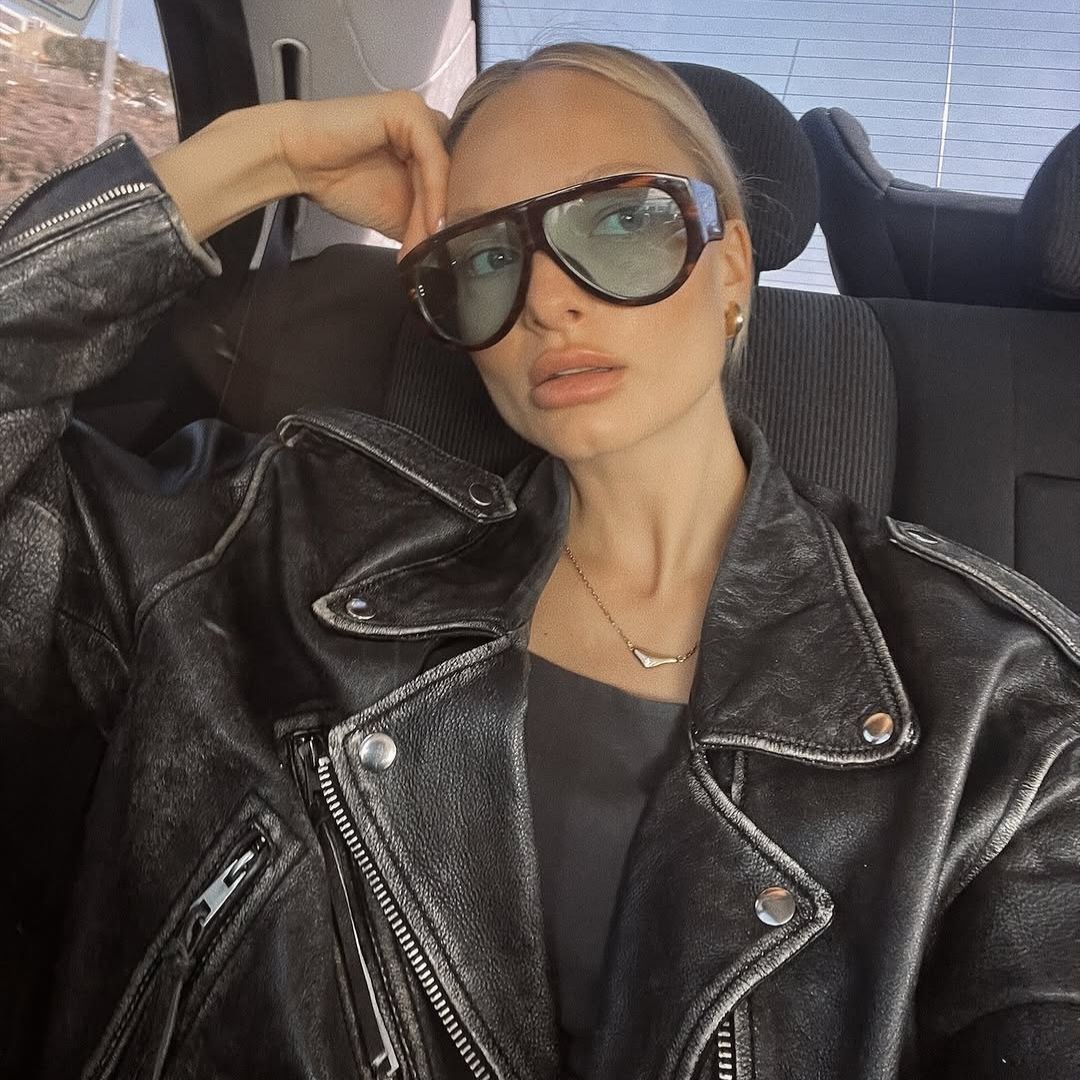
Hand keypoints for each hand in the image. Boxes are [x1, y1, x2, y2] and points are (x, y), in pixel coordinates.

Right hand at [276, 91, 450, 247]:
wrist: (298, 162)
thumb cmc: (341, 181)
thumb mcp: (398, 215)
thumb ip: (425, 224)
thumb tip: (451, 248)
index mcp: (429, 148)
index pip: (455, 186)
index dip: (451, 222)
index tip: (443, 256)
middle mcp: (429, 128)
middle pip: (454, 180)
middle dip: (444, 222)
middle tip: (434, 256)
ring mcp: (420, 116)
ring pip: (446, 172)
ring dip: (437, 214)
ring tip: (426, 244)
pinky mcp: (408, 111)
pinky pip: (433, 158)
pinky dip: (433, 193)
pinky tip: (429, 220)